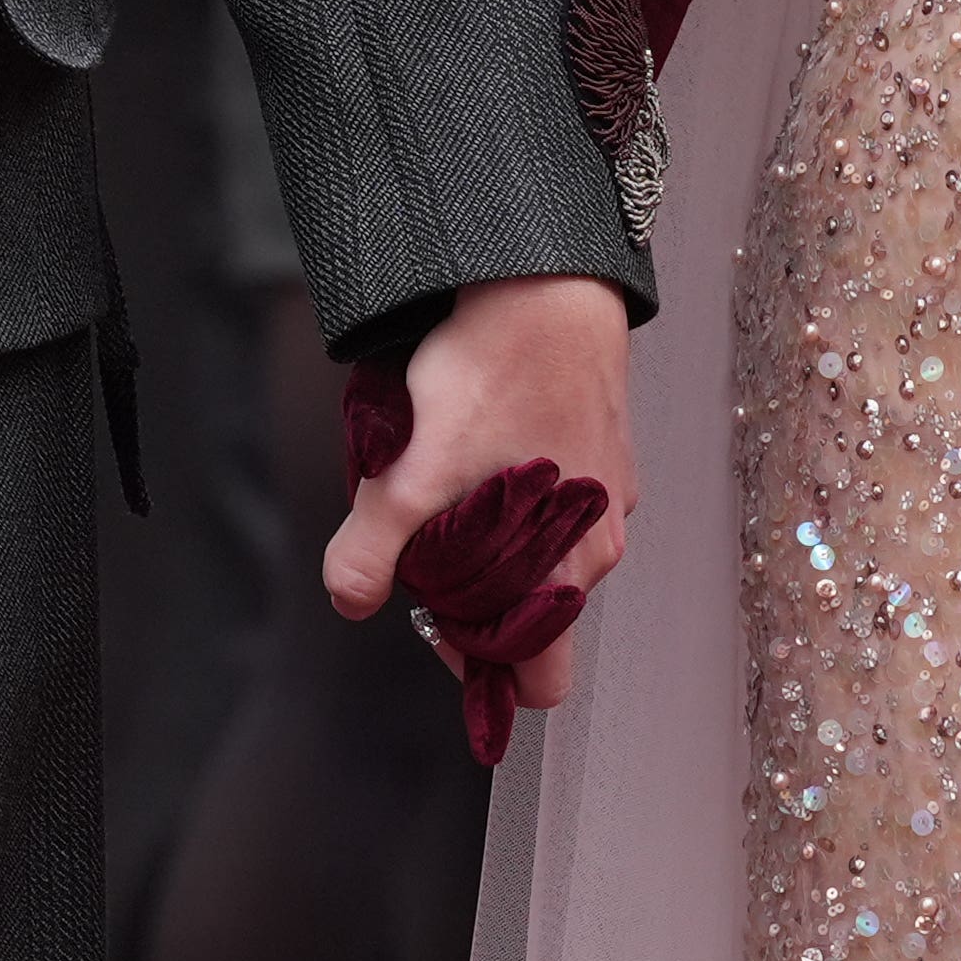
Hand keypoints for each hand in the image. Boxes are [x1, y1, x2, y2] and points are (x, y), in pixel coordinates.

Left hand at [321, 275, 633, 718]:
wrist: (544, 282)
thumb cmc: (490, 375)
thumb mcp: (413, 471)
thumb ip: (374, 549)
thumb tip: (352, 602)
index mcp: (565, 570)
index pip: (540, 679)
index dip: (480, 668)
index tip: (434, 621)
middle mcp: (599, 543)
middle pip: (538, 617)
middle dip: (484, 604)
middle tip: (433, 552)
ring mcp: (608, 493)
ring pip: (549, 556)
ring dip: (503, 545)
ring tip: (452, 485)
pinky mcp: (607, 445)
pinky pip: (562, 500)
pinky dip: (525, 494)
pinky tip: (487, 442)